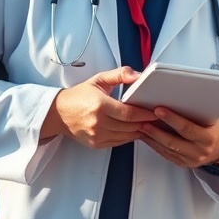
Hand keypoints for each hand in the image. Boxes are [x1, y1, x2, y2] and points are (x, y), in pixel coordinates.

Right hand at [41, 67, 158, 147]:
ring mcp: (97, 136)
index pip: (129, 113)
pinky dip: (129, 136)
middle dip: (147, 122)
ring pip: (127, 136)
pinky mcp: (97, 144)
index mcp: (100, 106)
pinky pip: (119, 142)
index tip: (156, 110)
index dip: (146, 113)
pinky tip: (136, 129)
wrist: (59, 113)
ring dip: (140, 130)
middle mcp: (98, 124)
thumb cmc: (79, 95)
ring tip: (150, 123)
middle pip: (131, 126)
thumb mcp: (99, 79)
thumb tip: (138, 75)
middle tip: (159, 117)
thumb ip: (120, 74)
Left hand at [138, 107, 218, 168]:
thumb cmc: (216, 129)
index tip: (159, 110)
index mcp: (208, 138)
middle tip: (143, 119)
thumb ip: (196, 114)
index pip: (187, 129)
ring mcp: (190, 160)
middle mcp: (199, 152)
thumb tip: (176, 100)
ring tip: (141, 126)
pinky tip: (147, 137)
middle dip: (156, 130)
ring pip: (166, 149)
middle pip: (173, 141)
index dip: (172, 119)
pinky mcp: (182, 164)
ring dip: (152, 138)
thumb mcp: (212, 120)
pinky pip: (165, 155)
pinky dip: (154, 145)